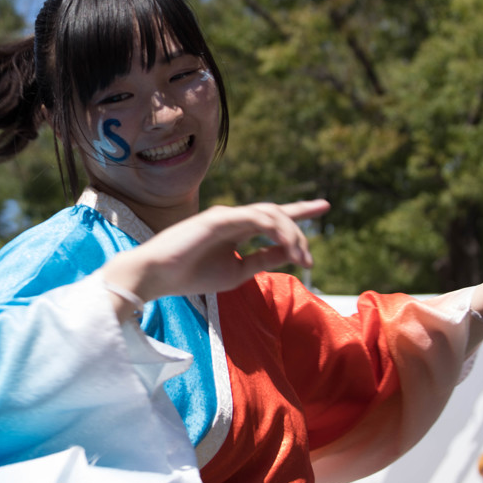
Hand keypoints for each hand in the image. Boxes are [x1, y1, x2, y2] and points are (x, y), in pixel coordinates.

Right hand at [102, 199, 329, 309]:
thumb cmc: (191, 276)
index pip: (272, 218)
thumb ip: (262, 259)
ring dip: (290, 234)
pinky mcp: (218, 218)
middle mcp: (233, 218)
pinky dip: (274, 229)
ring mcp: (226, 215)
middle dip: (299, 230)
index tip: (324, 206)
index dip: (299, 211)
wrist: (158, 276)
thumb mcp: (237, 271)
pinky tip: (286, 244)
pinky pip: (255, 218)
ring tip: (301, 257)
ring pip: (270, 213)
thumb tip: (289, 254)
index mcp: (236, 230)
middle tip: (309, 259)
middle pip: (276, 213)